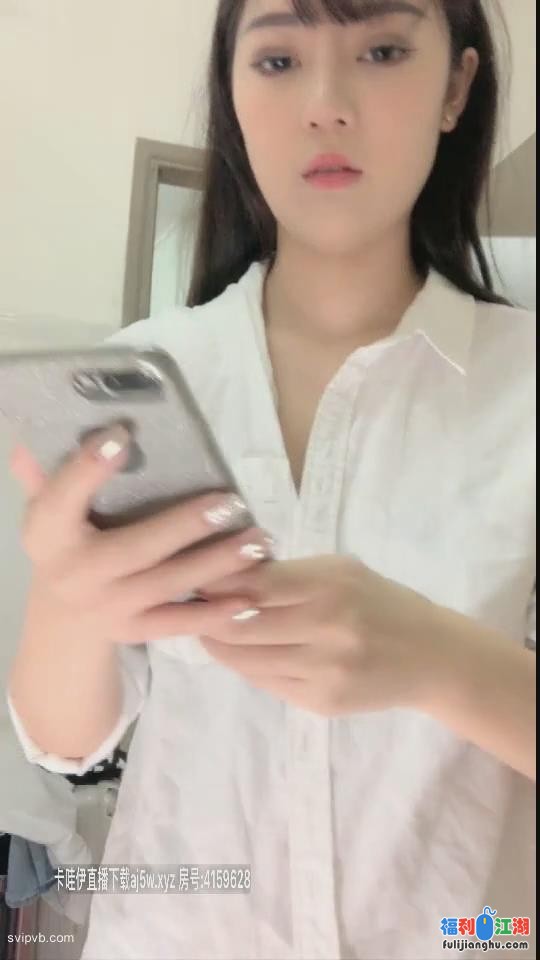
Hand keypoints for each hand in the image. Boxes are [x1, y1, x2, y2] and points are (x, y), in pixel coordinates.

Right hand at [10, 425, 272, 646]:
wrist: (61, 620)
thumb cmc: (65, 545)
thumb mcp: (47, 512)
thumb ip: (47, 476)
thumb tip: (31, 440)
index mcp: (50, 534)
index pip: (62, 497)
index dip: (88, 468)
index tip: (121, 435)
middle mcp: (78, 573)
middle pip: (135, 548)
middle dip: (185, 526)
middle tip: (231, 504)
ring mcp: (109, 607)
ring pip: (167, 584)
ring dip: (216, 564)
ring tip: (258, 542)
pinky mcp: (136, 631)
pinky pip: (178, 623)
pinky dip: (215, 614)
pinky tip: (250, 600)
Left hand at [193, 555, 441, 715]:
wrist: (431, 657)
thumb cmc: (381, 602)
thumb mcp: (342, 571)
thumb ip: (289, 573)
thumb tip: (225, 574)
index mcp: (331, 586)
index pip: (253, 584)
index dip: (217, 582)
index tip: (197, 576)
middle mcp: (326, 629)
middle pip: (239, 625)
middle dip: (207, 615)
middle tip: (193, 605)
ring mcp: (323, 671)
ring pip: (245, 659)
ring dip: (218, 644)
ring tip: (209, 629)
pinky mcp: (321, 703)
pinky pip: (265, 682)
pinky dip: (246, 666)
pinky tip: (241, 652)